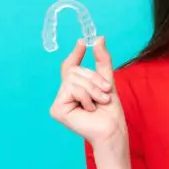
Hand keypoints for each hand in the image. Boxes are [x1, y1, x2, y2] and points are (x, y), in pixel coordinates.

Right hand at [49, 36, 127, 154]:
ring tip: (99, 102)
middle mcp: (64, 94)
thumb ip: (102, 61)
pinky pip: (71, 89)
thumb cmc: (110, 111)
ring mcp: (59, 102)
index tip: (82, 42)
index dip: (75, 53)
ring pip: (73, 79)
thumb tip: (99, 39)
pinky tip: (89, 110)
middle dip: (94, 80)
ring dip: (93, 90)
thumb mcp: (107, 81)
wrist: (112, 129)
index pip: (70, 66)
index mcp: (75, 88)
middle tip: (105, 93)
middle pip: (74, 71)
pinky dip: (85, 97)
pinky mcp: (56, 109)